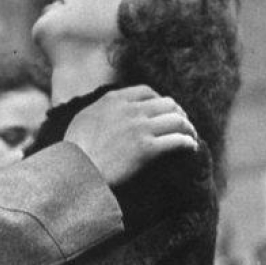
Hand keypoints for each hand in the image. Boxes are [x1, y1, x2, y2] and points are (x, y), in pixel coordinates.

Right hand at [64, 85, 197, 186]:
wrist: (75, 172)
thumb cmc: (74, 151)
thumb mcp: (83, 119)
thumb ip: (101, 110)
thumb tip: (109, 112)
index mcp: (113, 100)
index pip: (146, 92)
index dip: (159, 100)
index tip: (162, 111)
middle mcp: (130, 110)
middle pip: (167, 103)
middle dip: (178, 113)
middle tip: (182, 125)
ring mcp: (140, 128)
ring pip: (177, 120)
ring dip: (188, 128)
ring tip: (191, 137)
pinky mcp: (148, 149)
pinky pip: (177, 141)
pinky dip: (188, 143)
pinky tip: (191, 148)